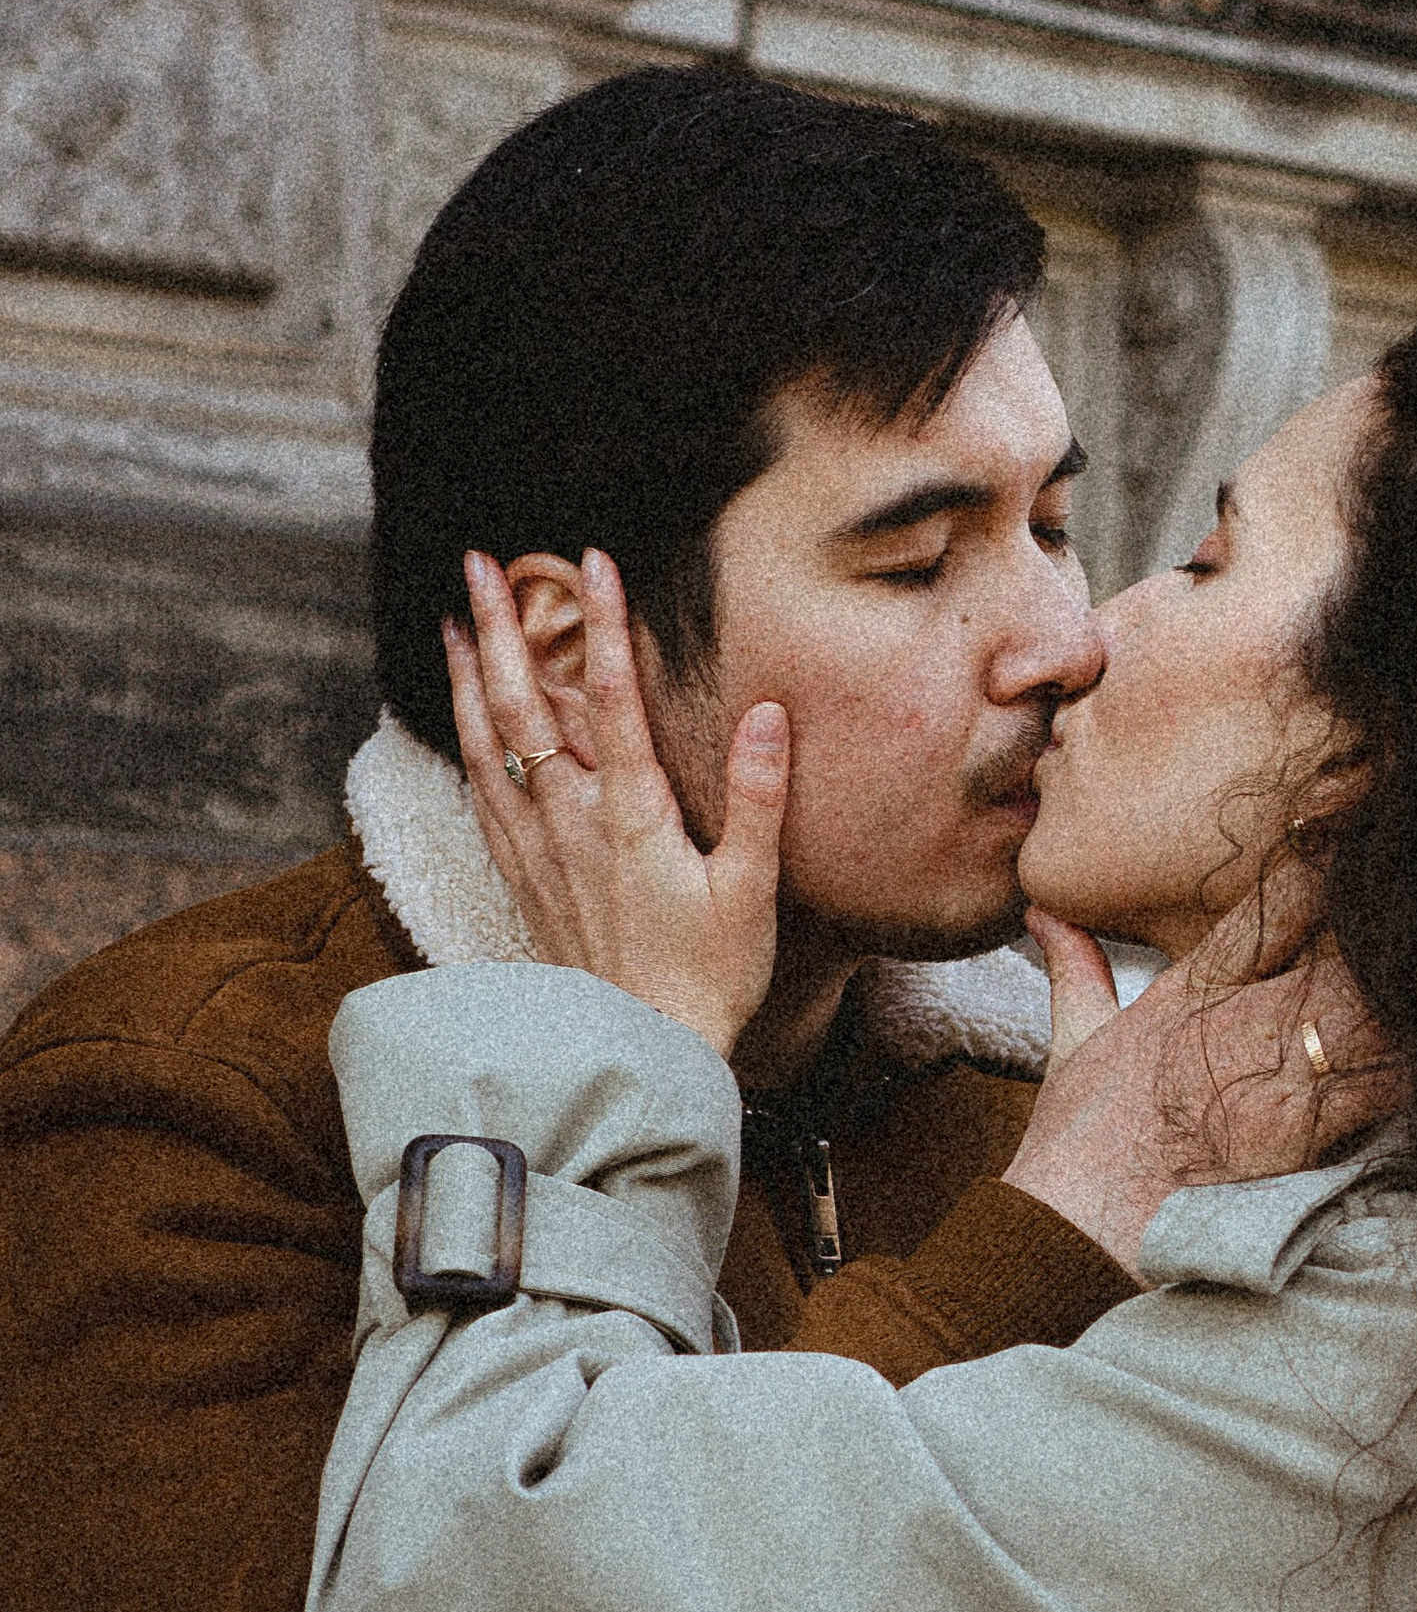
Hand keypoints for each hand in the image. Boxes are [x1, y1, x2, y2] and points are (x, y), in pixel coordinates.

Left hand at [445, 548, 787, 1060]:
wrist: (640, 1052)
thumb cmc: (709, 977)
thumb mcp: (753, 890)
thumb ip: (758, 798)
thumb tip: (766, 713)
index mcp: (631, 817)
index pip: (612, 698)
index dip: (603, 623)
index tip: (595, 560)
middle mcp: (572, 822)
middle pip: (524, 706)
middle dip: (501, 627)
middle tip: (481, 562)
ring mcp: (539, 850)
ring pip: (488, 744)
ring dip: (467, 676)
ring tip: (454, 618)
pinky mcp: (523, 878)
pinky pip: (481, 795)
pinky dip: (465, 743)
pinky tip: (460, 720)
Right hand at [1003, 890, 1404, 1273]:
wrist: (1075, 1227)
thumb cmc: (1077, 1147)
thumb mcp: (1072, 1042)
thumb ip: (1076, 970)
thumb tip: (1044, 912)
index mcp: (1193, 988)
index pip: (1276, 904)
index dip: (1331, 874)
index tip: (1365, 858)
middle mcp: (1240, 1017)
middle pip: (1347, 945)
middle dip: (1393, 934)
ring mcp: (1275, 1071)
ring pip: (1376, 1005)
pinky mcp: (1306, 1129)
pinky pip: (1388, 1084)